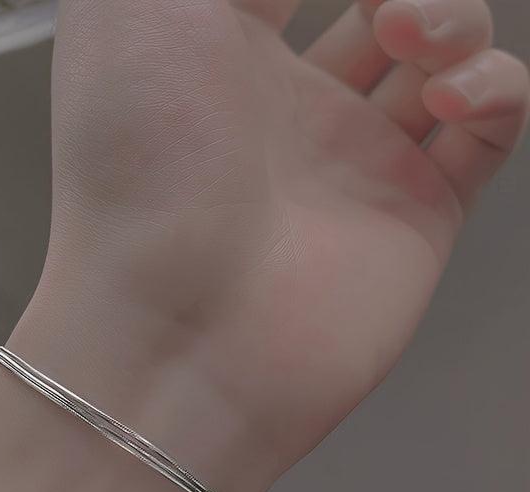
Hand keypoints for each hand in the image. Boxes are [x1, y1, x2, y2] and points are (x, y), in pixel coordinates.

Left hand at [0, 0, 527, 491]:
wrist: (176, 329)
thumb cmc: (133, 175)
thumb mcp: (128, 13)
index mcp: (217, 55)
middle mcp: (286, 112)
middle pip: (374, 9)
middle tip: (379, 4)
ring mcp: (355, 162)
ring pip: (439, 54)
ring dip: (449, 18)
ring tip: (404, 32)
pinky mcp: (416, 212)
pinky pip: (488, 126)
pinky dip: (496, 88)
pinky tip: (448, 96)